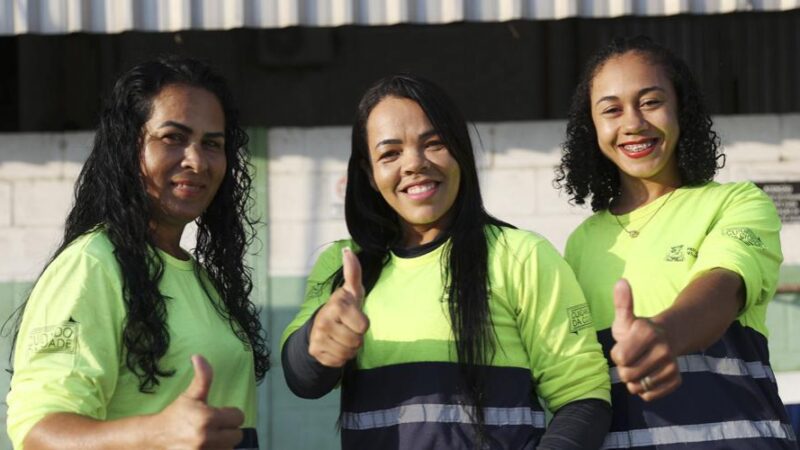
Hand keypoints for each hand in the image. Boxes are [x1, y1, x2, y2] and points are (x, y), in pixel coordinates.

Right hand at [153, 355, 243, 448]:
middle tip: (216, 426)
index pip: (238, 417)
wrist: (154, 438)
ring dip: (223, 443)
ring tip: (211, 437)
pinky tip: (207, 445)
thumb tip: (199, 356)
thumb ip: (202, 377)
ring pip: (230, 448)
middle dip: (228, 430)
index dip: (230, 414)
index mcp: (207, 418)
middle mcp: (207, 438)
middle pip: (237, 435)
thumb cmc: (175, 415)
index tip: (220, 414)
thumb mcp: (190, 395)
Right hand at [308, 247, 368, 367]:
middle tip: (347, 328)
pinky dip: (340, 357)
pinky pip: (338, 362)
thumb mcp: (352, 290)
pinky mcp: (315, 352)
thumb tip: (347, 251)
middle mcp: (324, 321)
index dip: (362, 324)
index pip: (364, 326)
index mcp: (336, 306)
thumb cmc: (344, 307)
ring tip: (342, 336)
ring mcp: (317, 338)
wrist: (321, 326)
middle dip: (356, 337)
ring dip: (349, 348)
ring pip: (348, 354)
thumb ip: (353, 272)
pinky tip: (334, 346)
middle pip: (357, 342)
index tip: (353, 317)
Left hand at [610, 279, 680, 400]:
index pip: (618, 358)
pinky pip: (649, 396)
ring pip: (637, 387)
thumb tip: (621, 281)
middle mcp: (662, 349)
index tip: (625, 346)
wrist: (667, 339)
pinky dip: (644, 390)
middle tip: (632, 358)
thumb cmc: (639, 330)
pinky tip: (648, 376)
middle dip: (624, 369)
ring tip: (639, 366)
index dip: (617, 354)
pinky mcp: (676, 380)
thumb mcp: (627, 317)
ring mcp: (671, 365)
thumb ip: (622, 302)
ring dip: (633, 380)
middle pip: (627, 375)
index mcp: (647, 332)